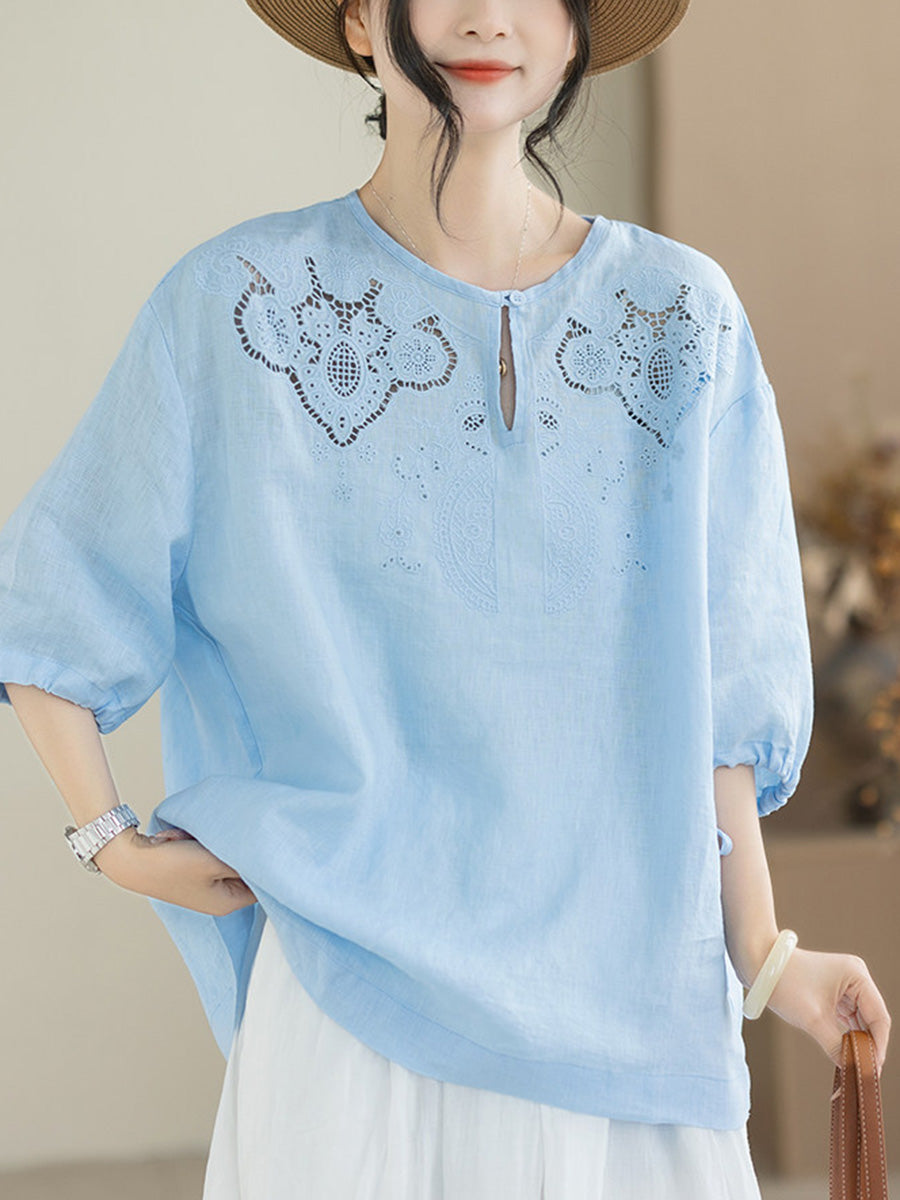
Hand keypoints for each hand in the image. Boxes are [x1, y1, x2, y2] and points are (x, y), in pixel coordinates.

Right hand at [92, 825, 258, 916]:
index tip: (261, 842)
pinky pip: (207, 852)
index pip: (261, 883)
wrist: (130, 858)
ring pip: (224, 856)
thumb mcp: (214, 861)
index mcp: (228, 902)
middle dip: (231, 848)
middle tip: (216, 840)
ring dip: (213, 843)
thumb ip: (243, 860)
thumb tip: (268, 859)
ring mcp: (205, 884)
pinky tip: (182, 839)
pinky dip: (198, 842)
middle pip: (241, 867)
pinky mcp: (193, 871)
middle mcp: (218, 897)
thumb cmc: (171, 865)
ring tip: (193, 839)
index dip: (263, 861)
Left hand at [764, 947, 890, 1078]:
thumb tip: (852, 1070)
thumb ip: (837, 1046)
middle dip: (868, 1045)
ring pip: (860, 1020)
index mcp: (857, 976)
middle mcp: (856, 977)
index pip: (879, 1018)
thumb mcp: (812, 1019)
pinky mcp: (833, 991)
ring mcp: (845, 984)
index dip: (878, 1046)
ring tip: (855, 1066)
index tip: (872, 1071)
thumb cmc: (784, 983)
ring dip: (857, 1041)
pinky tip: (845, 1051)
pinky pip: (846, 1017)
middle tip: (864, 1074)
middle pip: (872, 1019)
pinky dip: (846, 1033)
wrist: (757, 962)